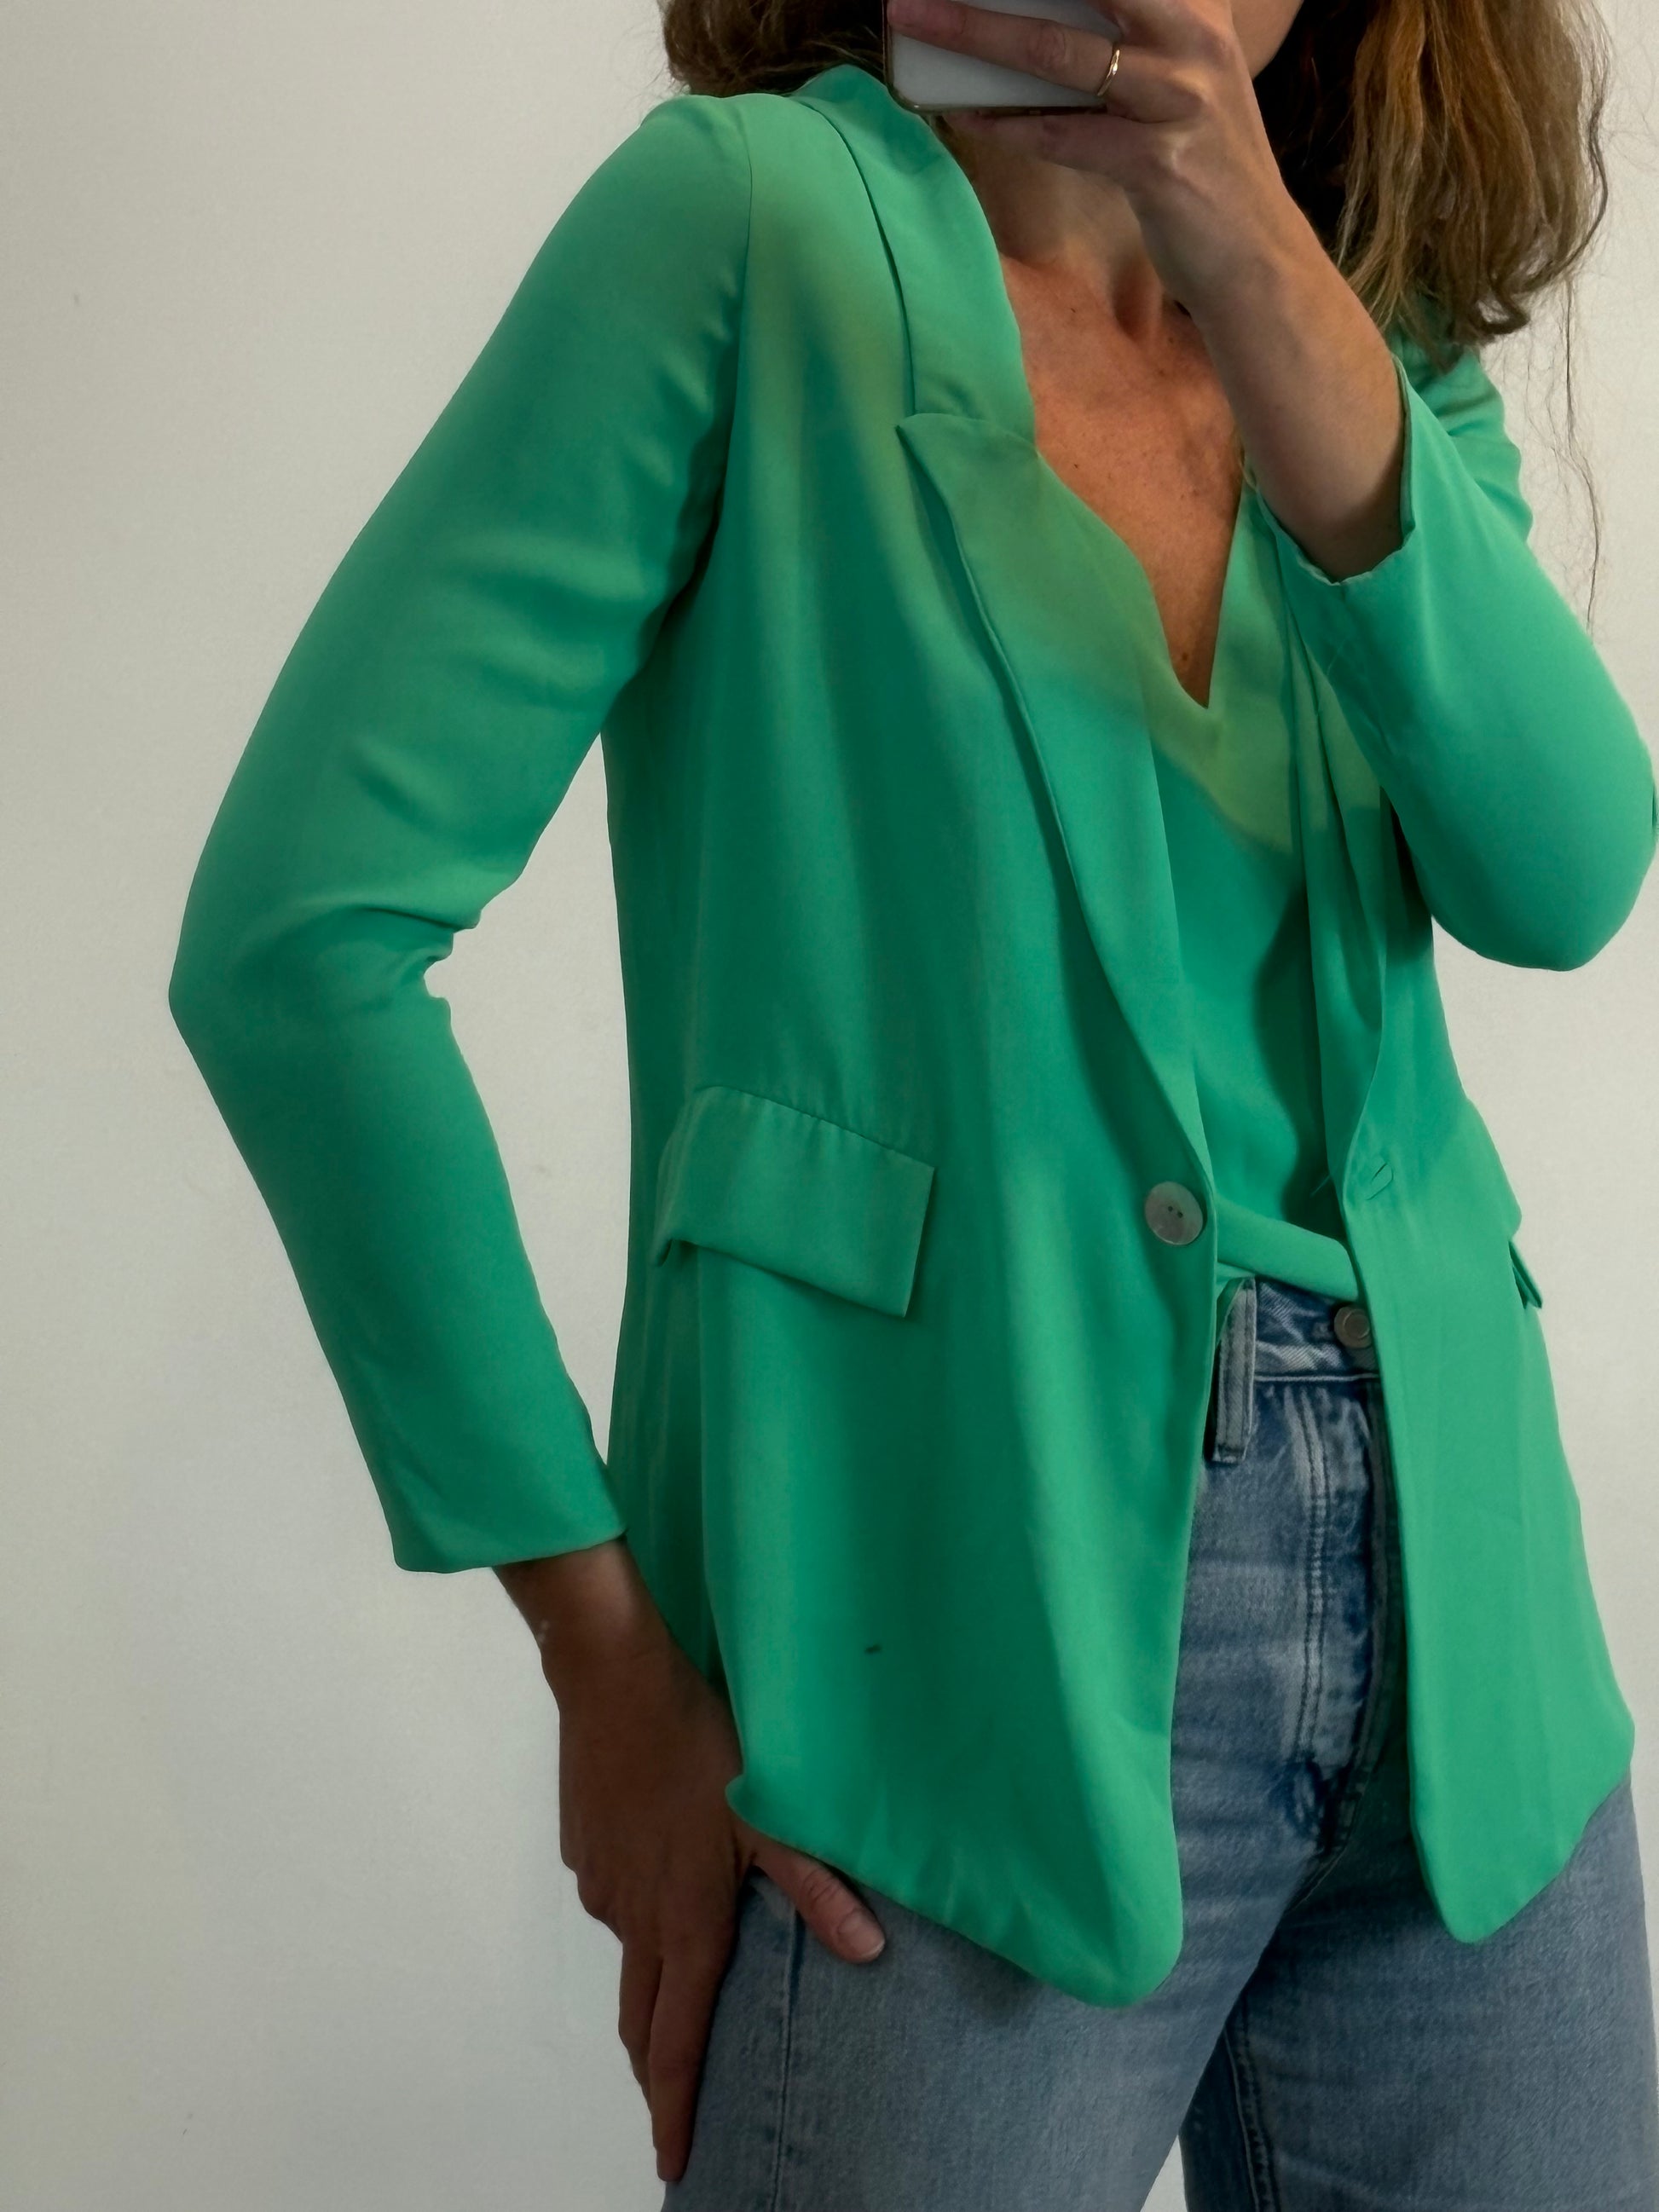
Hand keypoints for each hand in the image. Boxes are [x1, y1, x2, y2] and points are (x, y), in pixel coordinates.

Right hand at [497, 1540, 886, 2184]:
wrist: (613, 1682)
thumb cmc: (700, 1746)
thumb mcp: (771, 1814)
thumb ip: (815, 1886)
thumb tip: (869, 1950)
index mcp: (684, 1923)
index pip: (675, 2039)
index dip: (674, 2105)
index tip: (673, 2159)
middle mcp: (635, 1919)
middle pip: (640, 2015)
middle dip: (655, 2067)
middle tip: (671, 2102)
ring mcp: (601, 1885)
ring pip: (632, 1947)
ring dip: (655, 1972)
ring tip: (688, 1963)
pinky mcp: (583, 1850)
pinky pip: (616, 1895)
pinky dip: (641, 1906)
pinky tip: (663, 1866)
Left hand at [884, 0, 1406, 577]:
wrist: (1259, 264)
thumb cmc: (1208, 174)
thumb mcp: (1183, 85)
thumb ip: (1134, 44)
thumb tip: (1036, 27)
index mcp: (1199, 10)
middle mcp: (1194, 42)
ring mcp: (1179, 101)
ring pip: (1060, 53)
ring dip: (978, 36)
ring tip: (920, 23)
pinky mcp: (1158, 164)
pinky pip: (1063, 135)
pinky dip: (1007, 125)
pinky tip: (964, 115)